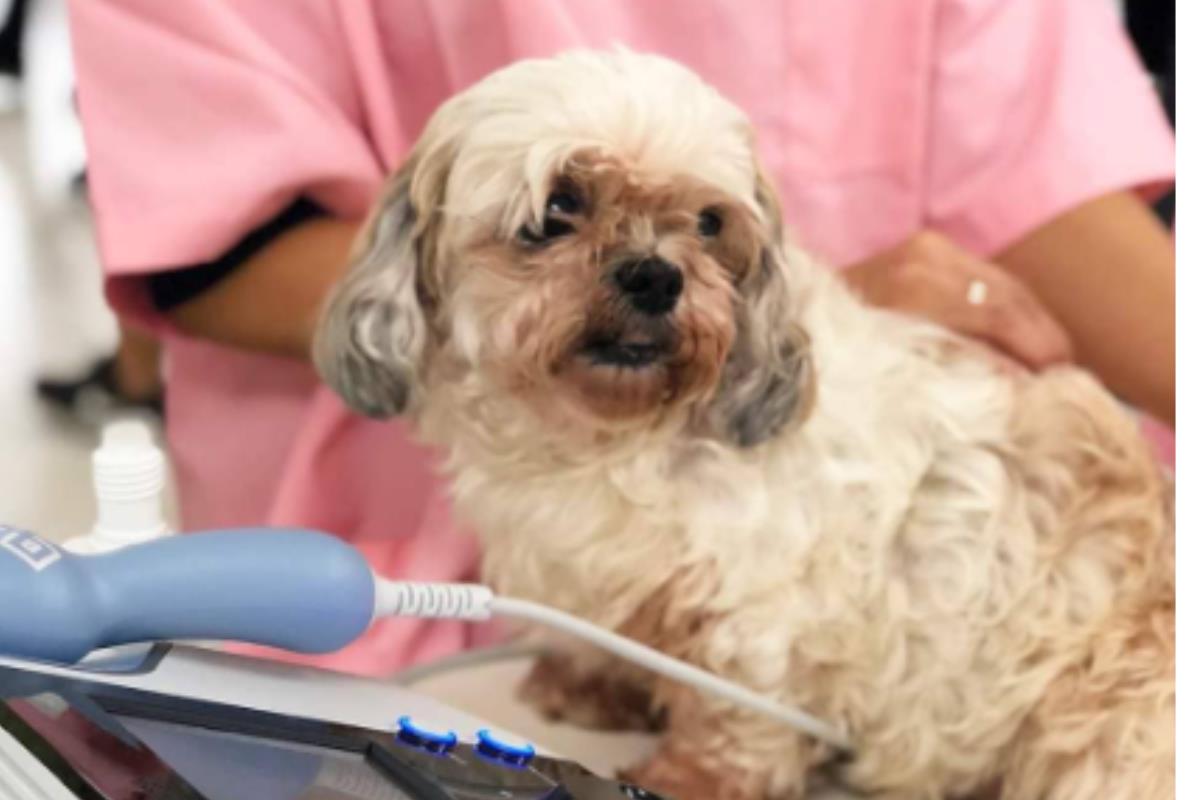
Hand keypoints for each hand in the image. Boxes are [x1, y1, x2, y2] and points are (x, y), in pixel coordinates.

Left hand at [843, 231, 1073, 370]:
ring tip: (1053, 360)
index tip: (1058, 384)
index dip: (1036, 349)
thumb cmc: (836, 357)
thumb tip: (1019, 385)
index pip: (1000, 314)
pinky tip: (1023, 336)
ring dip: (1031, 322)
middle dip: (1043, 337)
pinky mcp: (926, 247)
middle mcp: (926, 258)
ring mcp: (926, 248)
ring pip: (1002, 284)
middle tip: (1067, 376)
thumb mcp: (895, 371)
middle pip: (1008, 296)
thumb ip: (958, 371)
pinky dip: (1009, 308)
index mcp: (917, 286)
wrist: (790, 320)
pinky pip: (984, 278)